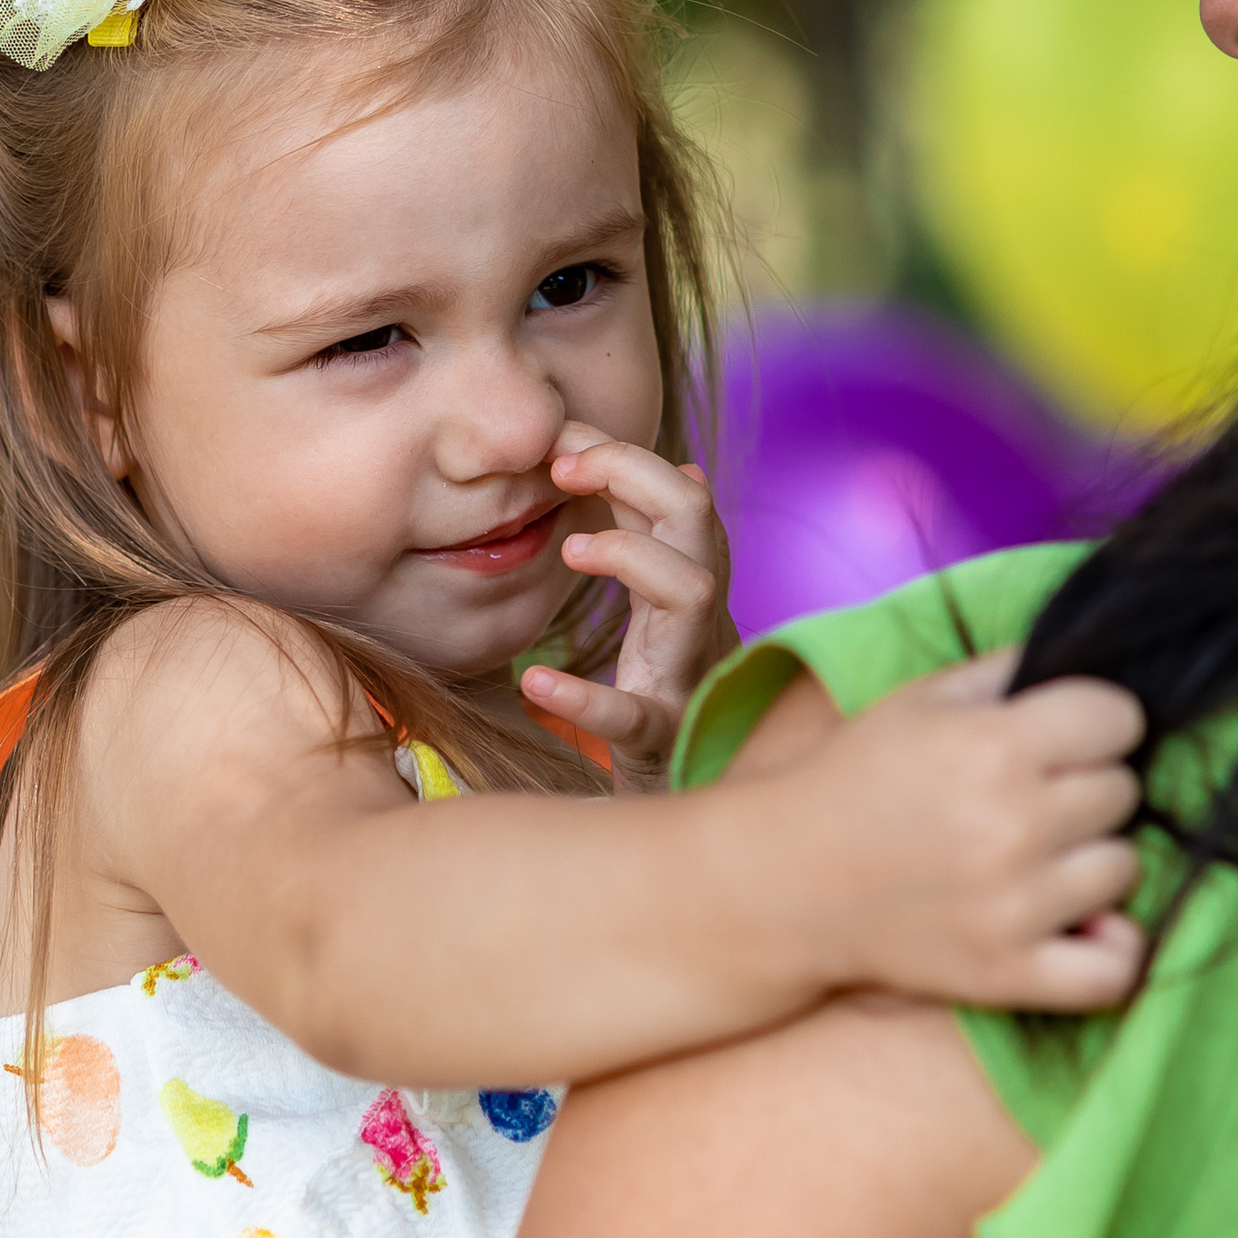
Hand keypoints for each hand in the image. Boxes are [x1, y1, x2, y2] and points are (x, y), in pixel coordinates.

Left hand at [519, 422, 737, 789]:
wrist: (691, 794)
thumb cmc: (669, 696)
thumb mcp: (663, 614)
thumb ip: (658, 543)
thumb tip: (687, 466)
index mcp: (694, 588)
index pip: (681, 496)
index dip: (628, 457)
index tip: (561, 443)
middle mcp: (701, 624)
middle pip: (698, 523)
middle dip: (636, 474)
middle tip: (562, 469)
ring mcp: (688, 679)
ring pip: (694, 595)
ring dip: (634, 553)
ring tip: (571, 550)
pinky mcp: (663, 741)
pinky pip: (634, 716)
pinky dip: (586, 697)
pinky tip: (535, 681)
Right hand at [779, 653, 1149, 1012]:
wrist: (789, 883)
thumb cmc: (857, 780)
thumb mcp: (921, 699)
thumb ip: (1009, 668)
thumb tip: (1091, 657)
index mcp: (992, 745)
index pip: (1118, 717)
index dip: (1096, 721)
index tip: (1064, 737)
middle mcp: (1012, 824)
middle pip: (1122, 790)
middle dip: (1086, 785)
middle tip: (1031, 799)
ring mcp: (1015, 906)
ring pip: (1123, 867)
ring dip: (1090, 859)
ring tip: (1037, 856)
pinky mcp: (1008, 972)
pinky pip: (1114, 969)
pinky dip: (1111, 949)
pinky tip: (1081, 924)